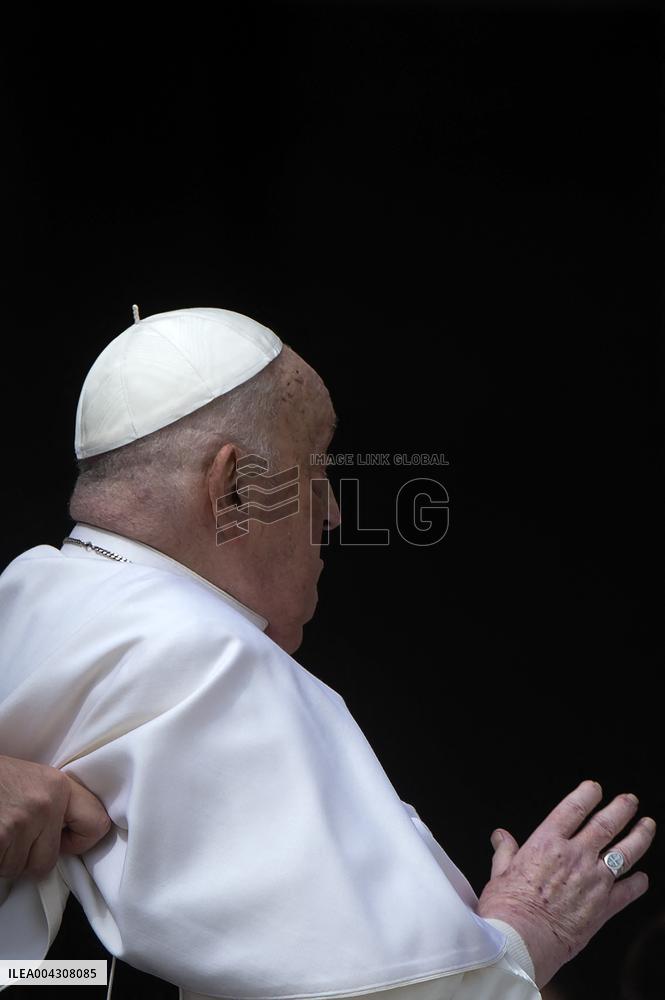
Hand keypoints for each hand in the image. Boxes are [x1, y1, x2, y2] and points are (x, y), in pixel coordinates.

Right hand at [0, 755, 111, 878]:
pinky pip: (0, 868)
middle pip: (47, 862)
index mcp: (58, 786)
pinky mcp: (0, 837)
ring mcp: (21, 822)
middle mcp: (45, 804)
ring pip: (18, 869)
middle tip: (12, 836)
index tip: (64, 841)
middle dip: (27, 859)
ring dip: (4, 858)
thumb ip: (56, 805)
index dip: (79, 842)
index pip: (96, 825)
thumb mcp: (34, 781)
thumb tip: (72, 837)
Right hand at [476, 780, 655, 988]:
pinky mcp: (604, 907)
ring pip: (625, 852)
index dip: (587, 794)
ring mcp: (594, 880)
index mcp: (547, 843)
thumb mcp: (500, 872)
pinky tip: (642, 878)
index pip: (574, 808)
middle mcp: (575, 856)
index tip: (595, 788)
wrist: (522, 941)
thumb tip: (500, 836)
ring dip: (640, 836)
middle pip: (606, 824)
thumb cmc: (507, 908)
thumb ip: (505, 851)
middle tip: (630, 800)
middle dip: (621, 809)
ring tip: (648, 825)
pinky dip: (639, 883)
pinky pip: (629, 891)